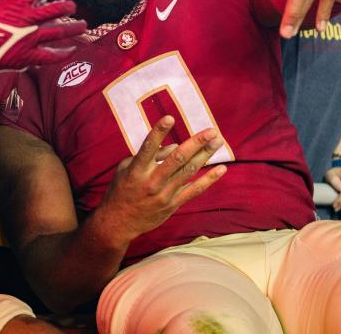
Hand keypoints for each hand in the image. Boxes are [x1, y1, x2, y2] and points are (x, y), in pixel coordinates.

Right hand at [0, 0, 87, 80]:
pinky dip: (63, 53)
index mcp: (19, 4)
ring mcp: (30, 38)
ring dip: (73, 28)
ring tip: (82, 26)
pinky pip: (52, 55)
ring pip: (59, 31)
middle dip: (68, 7)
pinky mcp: (27, 56)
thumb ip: (13, 6)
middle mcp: (28, 19)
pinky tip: (70, 50)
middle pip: (57, 9)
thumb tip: (21, 4)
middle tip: (74, 7)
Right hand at [98, 116, 226, 243]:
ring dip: (205, 155)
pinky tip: (221, 169)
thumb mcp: (125, 168)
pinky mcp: (173, 204)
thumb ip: (150, 156)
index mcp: (137, 170)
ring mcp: (164, 194)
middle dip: (196, 143)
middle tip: (212, 130)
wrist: (119, 222)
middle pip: (177, 159)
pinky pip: (194, 191)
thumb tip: (175, 146)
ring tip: (218, 141)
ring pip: (189, 171)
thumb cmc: (121, 189)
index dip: (158, 132)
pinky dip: (209, 180)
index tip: (170, 118)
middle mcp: (152, 181)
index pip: (148, 147)